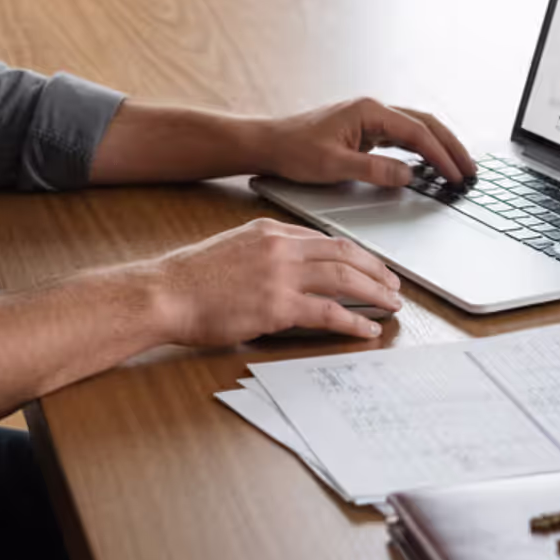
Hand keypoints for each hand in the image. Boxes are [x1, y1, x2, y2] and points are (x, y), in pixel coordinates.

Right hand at [146, 218, 402, 344]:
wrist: (165, 293)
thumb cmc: (191, 278)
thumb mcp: (233, 247)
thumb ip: (266, 252)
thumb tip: (294, 269)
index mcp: (270, 231)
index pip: (325, 239)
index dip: (354, 254)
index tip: (370, 266)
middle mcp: (280, 248)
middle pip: (343, 254)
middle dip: (375, 269)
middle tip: (394, 284)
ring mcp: (280, 276)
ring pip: (343, 278)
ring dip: (374, 291)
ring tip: (392, 304)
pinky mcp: (277, 306)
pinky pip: (328, 312)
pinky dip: (354, 320)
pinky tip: (368, 328)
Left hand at [258, 97, 476, 187]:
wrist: (269, 143)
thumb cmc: (294, 151)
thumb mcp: (334, 166)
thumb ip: (374, 170)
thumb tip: (409, 176)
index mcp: (369, 111)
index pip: (417, 133)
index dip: (441, 156)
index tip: (456, 176)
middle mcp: (374, 109)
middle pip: (425, 124)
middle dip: (451, 147)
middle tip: (470, 171)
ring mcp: (371, 119)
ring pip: (417, 128)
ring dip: (439, 146)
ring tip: (458, 168)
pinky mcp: (366, 130)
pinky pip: (403, 137)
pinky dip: (422, 149)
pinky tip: (430, 164)